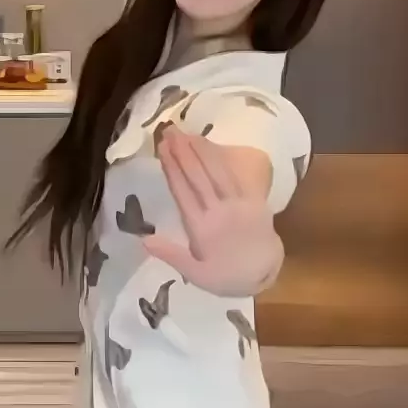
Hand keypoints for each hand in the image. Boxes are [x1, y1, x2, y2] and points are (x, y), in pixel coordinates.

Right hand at [144, 126, 282, 295]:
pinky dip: (223, 159)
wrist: (264, 275)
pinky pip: (237, 176)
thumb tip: (143, 239)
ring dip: (202, 150)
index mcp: (202, 229)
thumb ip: (171, 254)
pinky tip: (212, 147)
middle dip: (183, 152)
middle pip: (198, 177)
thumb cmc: (226, 276)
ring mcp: (237, 204)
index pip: (183, 193)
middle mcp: (218, 212)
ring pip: (217, 172)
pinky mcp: (253, 200)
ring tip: (187, 133)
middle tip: (170, 131)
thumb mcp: (195, 273)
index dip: (172, 169)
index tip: (162, 149)